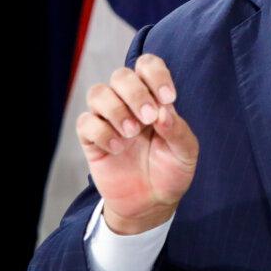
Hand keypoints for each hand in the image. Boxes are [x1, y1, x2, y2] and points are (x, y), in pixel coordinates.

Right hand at [76, 53, 197, 233]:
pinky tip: (118, 148)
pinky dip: (102, 132)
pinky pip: (85, 122)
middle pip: (120, 75)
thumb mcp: (185, 152)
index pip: (148, 66)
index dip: (156, 75)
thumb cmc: (171, 171)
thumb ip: (177, 130)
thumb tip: (163, 111)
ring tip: (131, 133)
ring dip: (116, 110)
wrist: (151, 204)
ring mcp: (108, 120)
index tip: (168, 99)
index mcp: (154, 97)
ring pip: (98, 93)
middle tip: (149, 118)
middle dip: (135, 93)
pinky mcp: (92, 139)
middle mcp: (128, 103)